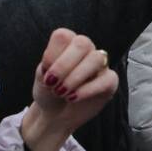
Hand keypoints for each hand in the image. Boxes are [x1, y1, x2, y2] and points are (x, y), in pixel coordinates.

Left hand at [22, 29, 118, 150]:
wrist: (55, 115)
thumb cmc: (49, 91)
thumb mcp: (41, 77)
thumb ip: (48, 66)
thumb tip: (61, 66)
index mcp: (68, 42)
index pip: (64, 36)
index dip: (52, 55)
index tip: (45, 73)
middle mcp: (86, 49)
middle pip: (82, 43)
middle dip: (64, 66)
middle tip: (52, 85)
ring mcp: (100, 64)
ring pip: (96, 59)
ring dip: (75, 78)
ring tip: (62, 93)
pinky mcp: (110, 81)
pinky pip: (106, 79)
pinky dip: (87, 90)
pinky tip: (73, 98)